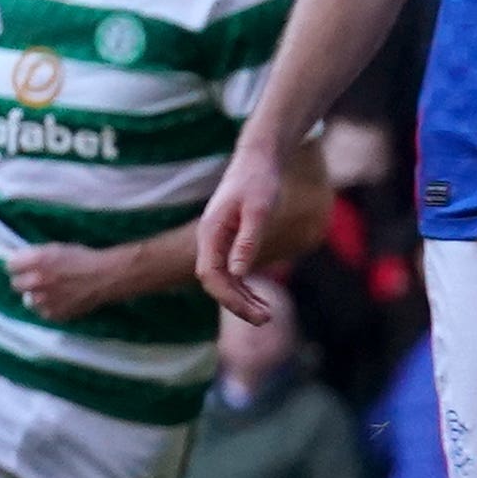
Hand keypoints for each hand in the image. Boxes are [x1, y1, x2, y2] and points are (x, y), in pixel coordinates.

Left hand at [3, 242, 131, 323]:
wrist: (107, 277)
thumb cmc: (83, 259)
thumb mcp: (56, 249)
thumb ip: (34, 256)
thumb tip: (17, 261)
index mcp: (36, 261)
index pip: (10, 265)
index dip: (19, 265)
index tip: (25, 266)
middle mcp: (36, 281)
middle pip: (16, 284)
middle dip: (25, 281)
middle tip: (40, 279)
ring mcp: (43, 300)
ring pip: (29, 300)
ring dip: (37, 296)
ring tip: (53, 292)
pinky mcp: (53, 314)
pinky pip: (43, 312)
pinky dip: (50, 307)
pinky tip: (62, 300)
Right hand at [190, 142, 285, 321]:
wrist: (258, 158)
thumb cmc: (260, 180)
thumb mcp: (259, 210)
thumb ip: (248, 240)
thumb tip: (239, 273)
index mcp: (210, 233)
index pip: (211, 276)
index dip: (230, 298)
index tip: (255, 314)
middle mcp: (209, 239)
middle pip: (216, 282)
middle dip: (238, 304)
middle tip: (266, 319)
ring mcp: (217, 240)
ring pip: (224, 279)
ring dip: (242, 298)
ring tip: (267, 315)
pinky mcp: (228, 239)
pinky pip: (231, 270)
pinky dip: (244, 286)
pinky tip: (259, 298)